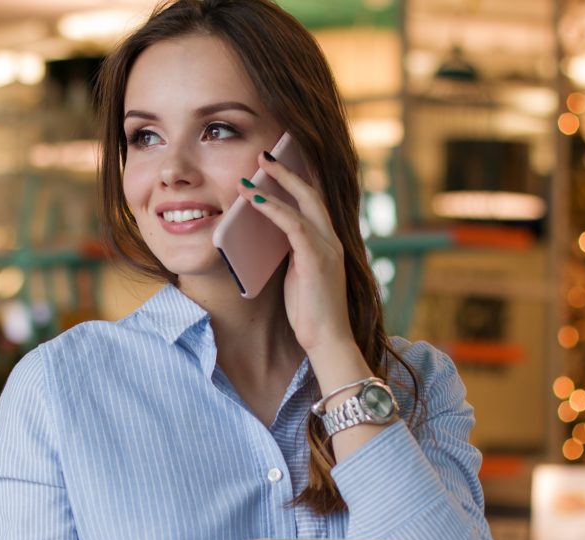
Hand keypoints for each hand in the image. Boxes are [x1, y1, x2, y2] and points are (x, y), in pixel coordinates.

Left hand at [237, 151, 353, 353]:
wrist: (327, 340)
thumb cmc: (309, 312)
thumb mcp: (295, 275)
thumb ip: (289, 253)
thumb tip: (266, 235)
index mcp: (327, 243)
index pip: (313, 202)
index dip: (296, 180)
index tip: (276, 164)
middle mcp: (331, 240)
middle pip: (311, 193)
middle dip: (287, 172)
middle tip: (264, 155)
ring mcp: (327, 248)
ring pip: (304, 204)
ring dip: (276, 184)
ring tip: (253, 170)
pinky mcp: (317, 260)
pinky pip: (293, 226)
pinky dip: (273, 209)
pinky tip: (254, 200)